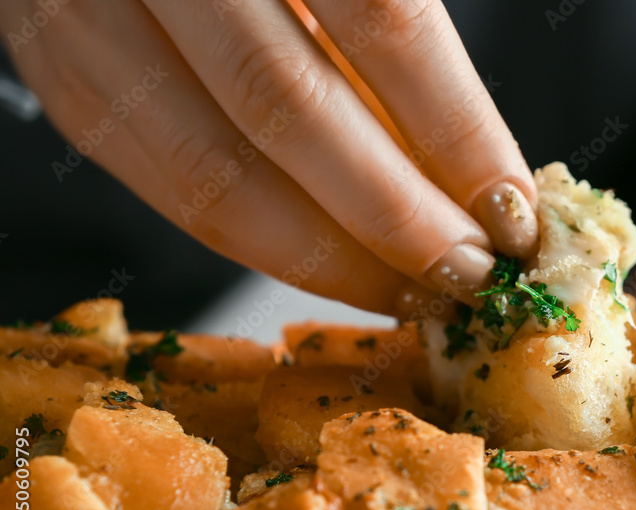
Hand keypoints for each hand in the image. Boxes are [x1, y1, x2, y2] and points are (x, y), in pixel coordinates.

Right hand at [0, 0, 537, 315]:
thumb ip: (389, 36)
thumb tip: (477, 174)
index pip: (382, 20)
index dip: (455, 130)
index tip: (511, 214)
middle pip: (289, 107)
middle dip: (394, 216)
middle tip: (467, 276)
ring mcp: (85, 7)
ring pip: (213, 171)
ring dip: (329, 258)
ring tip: (407, 291)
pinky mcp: (61, 70)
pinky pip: (165, 187)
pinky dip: (261, 242)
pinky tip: (332, 266)